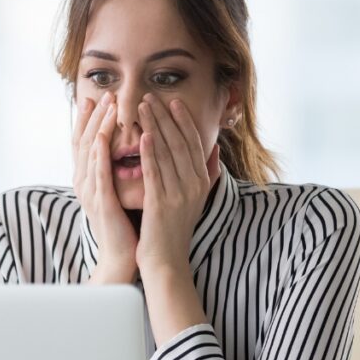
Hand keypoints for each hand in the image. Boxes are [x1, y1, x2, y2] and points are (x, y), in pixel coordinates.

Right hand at [71, 92, 138, 282]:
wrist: (123, 257)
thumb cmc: (127, 224)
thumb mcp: (121, 191)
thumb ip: (122, 169)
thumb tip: (133, 146)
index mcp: (90, 179)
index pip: (87, 142)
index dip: (91, 119)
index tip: (97, 96)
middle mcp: (84, 182)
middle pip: (85, 141)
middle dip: (94, 116)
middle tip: (103, 93)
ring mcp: (90, 192)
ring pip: (91, 152)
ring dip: (98, 126)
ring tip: (106, 106)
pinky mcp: (101, 202)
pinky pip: (99, 174)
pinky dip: (100, 154)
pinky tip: (105, 137)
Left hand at [135, 95, 220, 278]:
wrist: (167, 262)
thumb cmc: (175, 230)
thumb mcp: (197, 200)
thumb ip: (208, 174)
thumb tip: (216, 149)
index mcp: (202, 182)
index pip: (193, 143)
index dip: (183, 121)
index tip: (172, 101)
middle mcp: (194, 186)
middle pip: (180, 143)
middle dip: (166, 117)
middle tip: (151, 96)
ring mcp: (179, 195)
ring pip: (166, 153)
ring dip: (154, 127)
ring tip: (142, 107)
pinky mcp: (161, 204)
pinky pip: (156, 173)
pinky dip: (150, 153)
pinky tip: (143, 136)